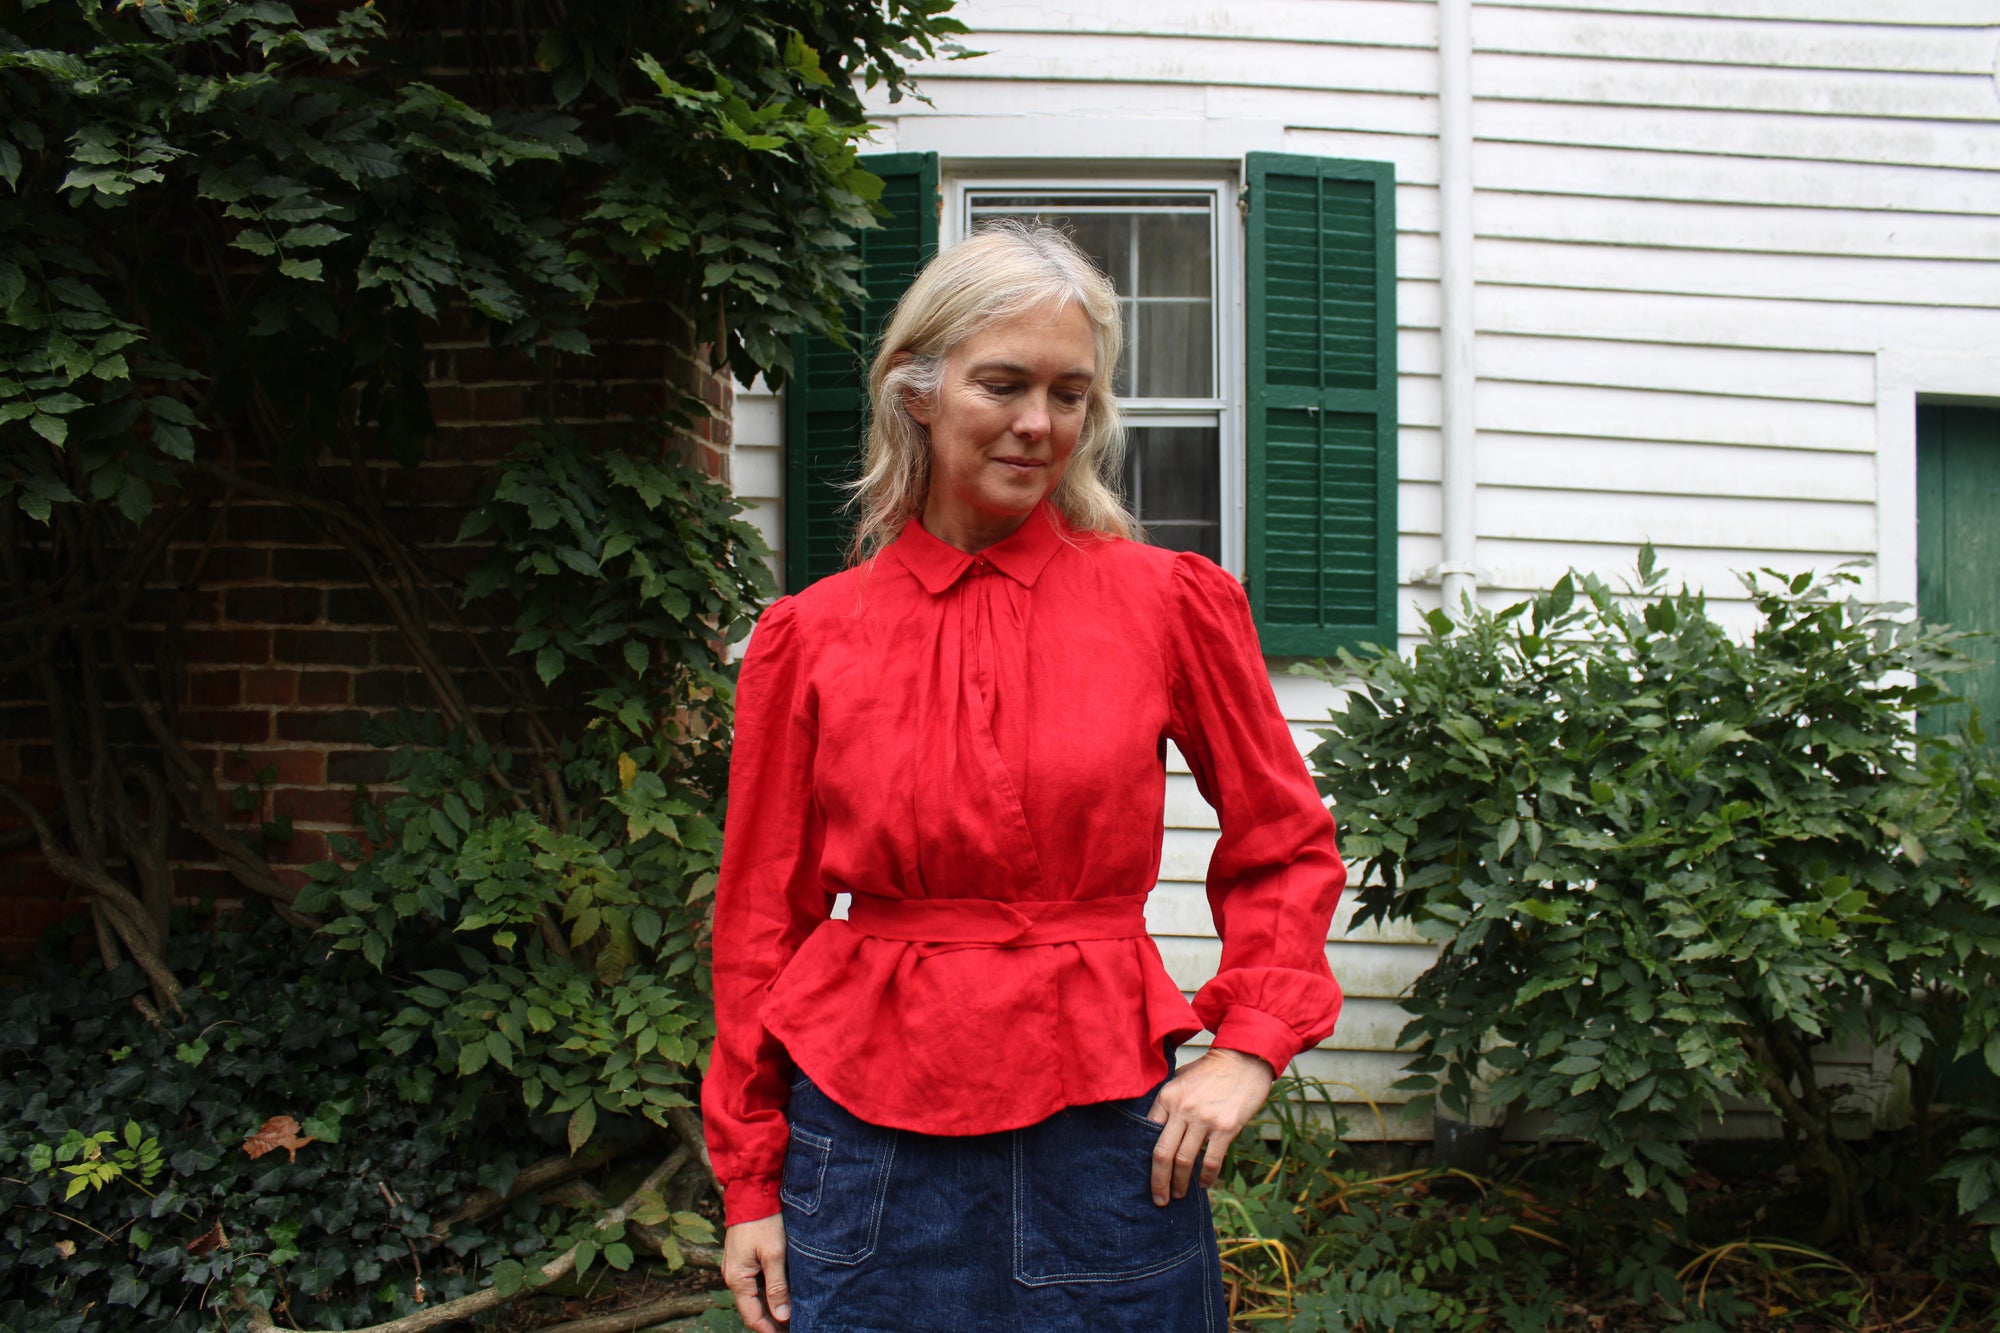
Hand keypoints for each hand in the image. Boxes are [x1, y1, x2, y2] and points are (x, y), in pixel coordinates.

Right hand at [722, 1214, 790, 1331]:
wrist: (751, 1192)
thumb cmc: (763, 1222)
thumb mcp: (774, 1255)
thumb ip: (777, 1287)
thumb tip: (782, 1317)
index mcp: (737, 1279)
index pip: (753, 1316)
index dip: (770, 1330)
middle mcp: (733, 1276)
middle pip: (752, 1309)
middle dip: (771, 1322)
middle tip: (793, 1328)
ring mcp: (736, 1267)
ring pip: (753, 1297)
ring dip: (769, 1308)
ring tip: (791, 1316)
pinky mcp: (742, 1258)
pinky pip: (753, 1284)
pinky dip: (767, 1294)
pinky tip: (782, 1295)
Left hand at [1145, 1047, 1275, 1205]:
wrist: (1244, 1060)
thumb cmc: (1211, 1070)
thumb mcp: (1181, 1078)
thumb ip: (1169, 1101)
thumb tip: (1157, 1127)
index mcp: (1167, 1097)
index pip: (1148, 1133)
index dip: (1145, 1156)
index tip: (1146, 1171)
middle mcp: (1183, 1110)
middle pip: (1162, 1154)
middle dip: (1158, 1182)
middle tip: (1159, 1199)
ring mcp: (1204, 1120)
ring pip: (1184, 1161)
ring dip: (1180, 1183)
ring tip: (1179, 1195)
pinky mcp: (1226, 1128)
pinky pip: (1211, 1160)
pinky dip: (1206, 1177)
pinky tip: (1204, 1184)